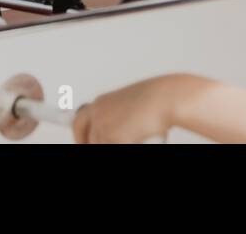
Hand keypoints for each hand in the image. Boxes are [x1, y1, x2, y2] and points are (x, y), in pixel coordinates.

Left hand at [73, 74, 192, 143]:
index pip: (78, 123)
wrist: (167, 97)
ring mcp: (103, 126)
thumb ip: (114, 116)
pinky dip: (128, 144)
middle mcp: (97, 113)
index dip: (80, 137)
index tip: (84, 143)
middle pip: (86, 140)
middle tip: (99, 147)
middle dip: (88, 145)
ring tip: (137, 135)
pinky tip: (140, 137)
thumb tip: (112, 131)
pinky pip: (115, 147)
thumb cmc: (156, 100)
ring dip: (116, 143)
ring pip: (102, 145)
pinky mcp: (113, 138)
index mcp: (100, 103)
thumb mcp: (128, 104)